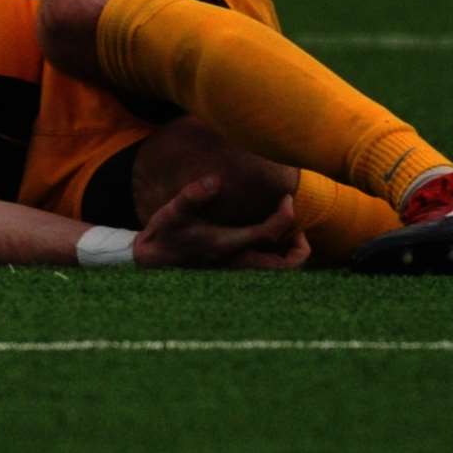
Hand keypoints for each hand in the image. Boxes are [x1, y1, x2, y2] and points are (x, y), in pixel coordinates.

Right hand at [135, 177, 310, 270]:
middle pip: (286, 267)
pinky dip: (277, 255)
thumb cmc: (164, 234)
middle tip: (296, 226)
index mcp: (229, 245)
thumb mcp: (173, 211)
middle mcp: (239, 261)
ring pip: (279, 271)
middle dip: (299, 247)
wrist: (152, 261)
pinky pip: (268, 268)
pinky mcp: (235, 269)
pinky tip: (267, 235)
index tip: (286, 198)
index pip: (270, 233)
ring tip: (285, 230)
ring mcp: (238, 268)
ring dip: (289, 253)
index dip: (285, 215)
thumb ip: (193, 196)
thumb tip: (214, 181)